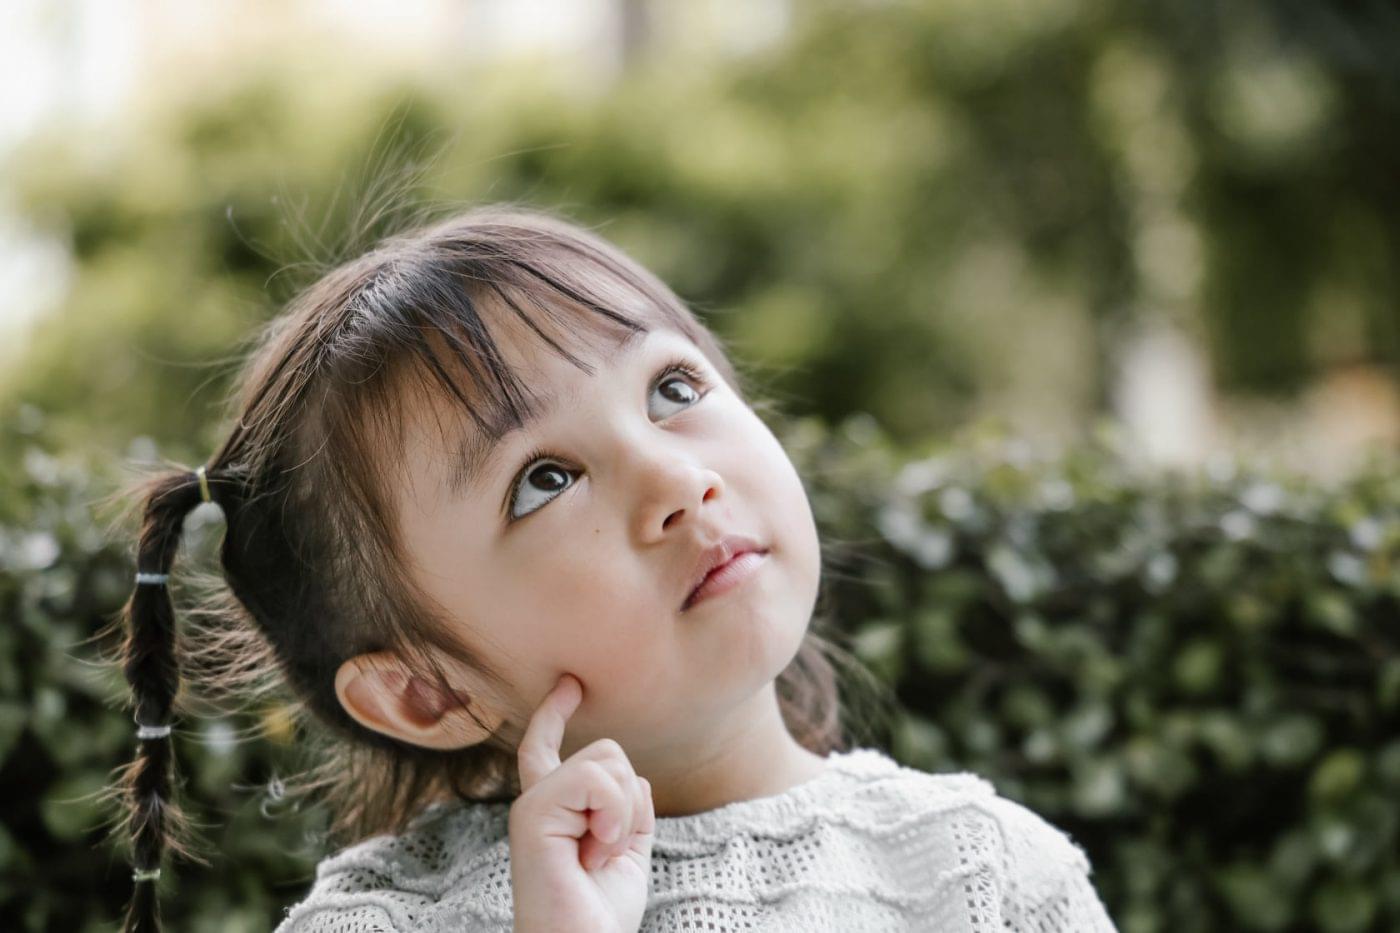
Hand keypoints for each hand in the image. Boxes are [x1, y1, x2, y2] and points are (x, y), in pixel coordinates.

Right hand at [509, 674, 654, 932]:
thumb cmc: (600, 918)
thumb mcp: (627, 852)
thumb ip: (628, 809)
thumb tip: (630, 776)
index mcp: (554, 811)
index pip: (546, 747)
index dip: (555, 712)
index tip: (571, 684)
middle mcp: (536, 803)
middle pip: (606, 751)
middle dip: (630, 799)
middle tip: (609, 851)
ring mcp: (531, 806)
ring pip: (606, 760)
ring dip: (623, 813)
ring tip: (601, 854)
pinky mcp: (532, 815)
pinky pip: (595, 779)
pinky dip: (613, 815)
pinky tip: (598, 851)